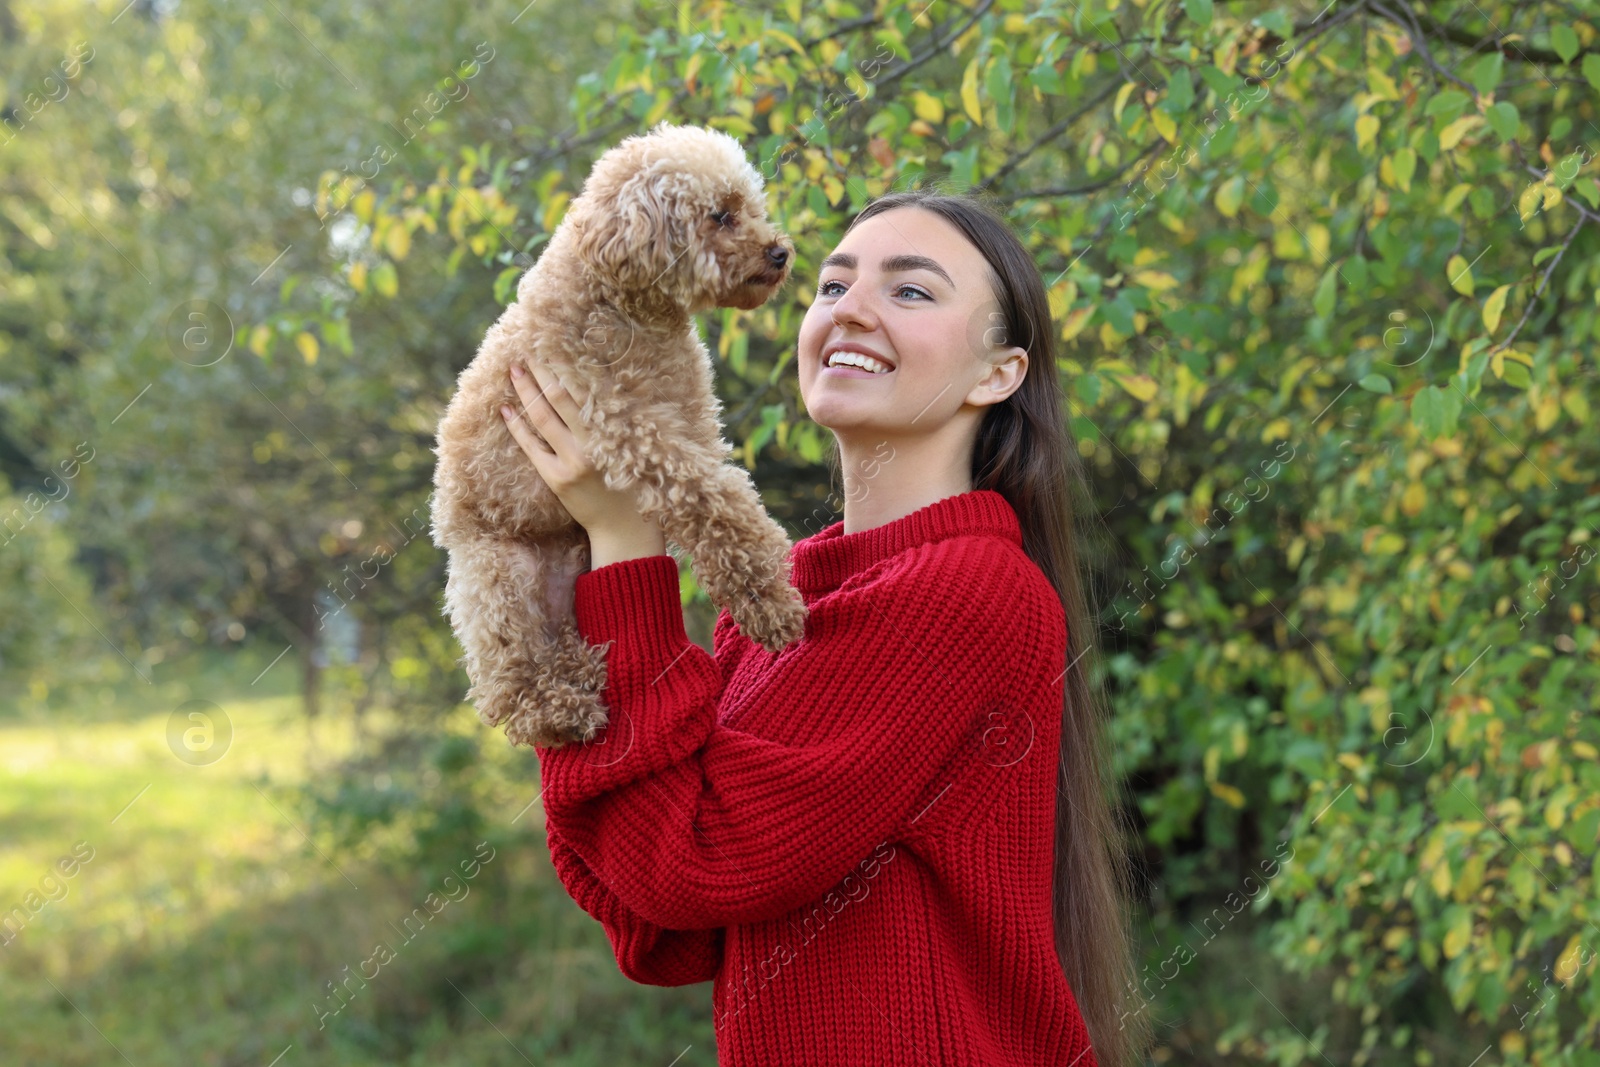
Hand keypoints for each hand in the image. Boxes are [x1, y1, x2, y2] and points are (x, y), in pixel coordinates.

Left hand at [501, 360, 665, 568]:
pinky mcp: (556, 478)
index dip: (565, 368)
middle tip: (527, 350)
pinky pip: (531, 446)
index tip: (553, 347)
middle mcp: (591, 443)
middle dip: (541, 372)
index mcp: (611, 431)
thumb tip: (595, 385)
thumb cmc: (632, 481)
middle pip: (559, 397)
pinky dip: (517, 426)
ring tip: (514, 370)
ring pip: (542, 417)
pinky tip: (506, 408)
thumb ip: (612, 420)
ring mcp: (571, 461)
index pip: (583, 390)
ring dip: (526, 391)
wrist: (624, 526)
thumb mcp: (628, 445)